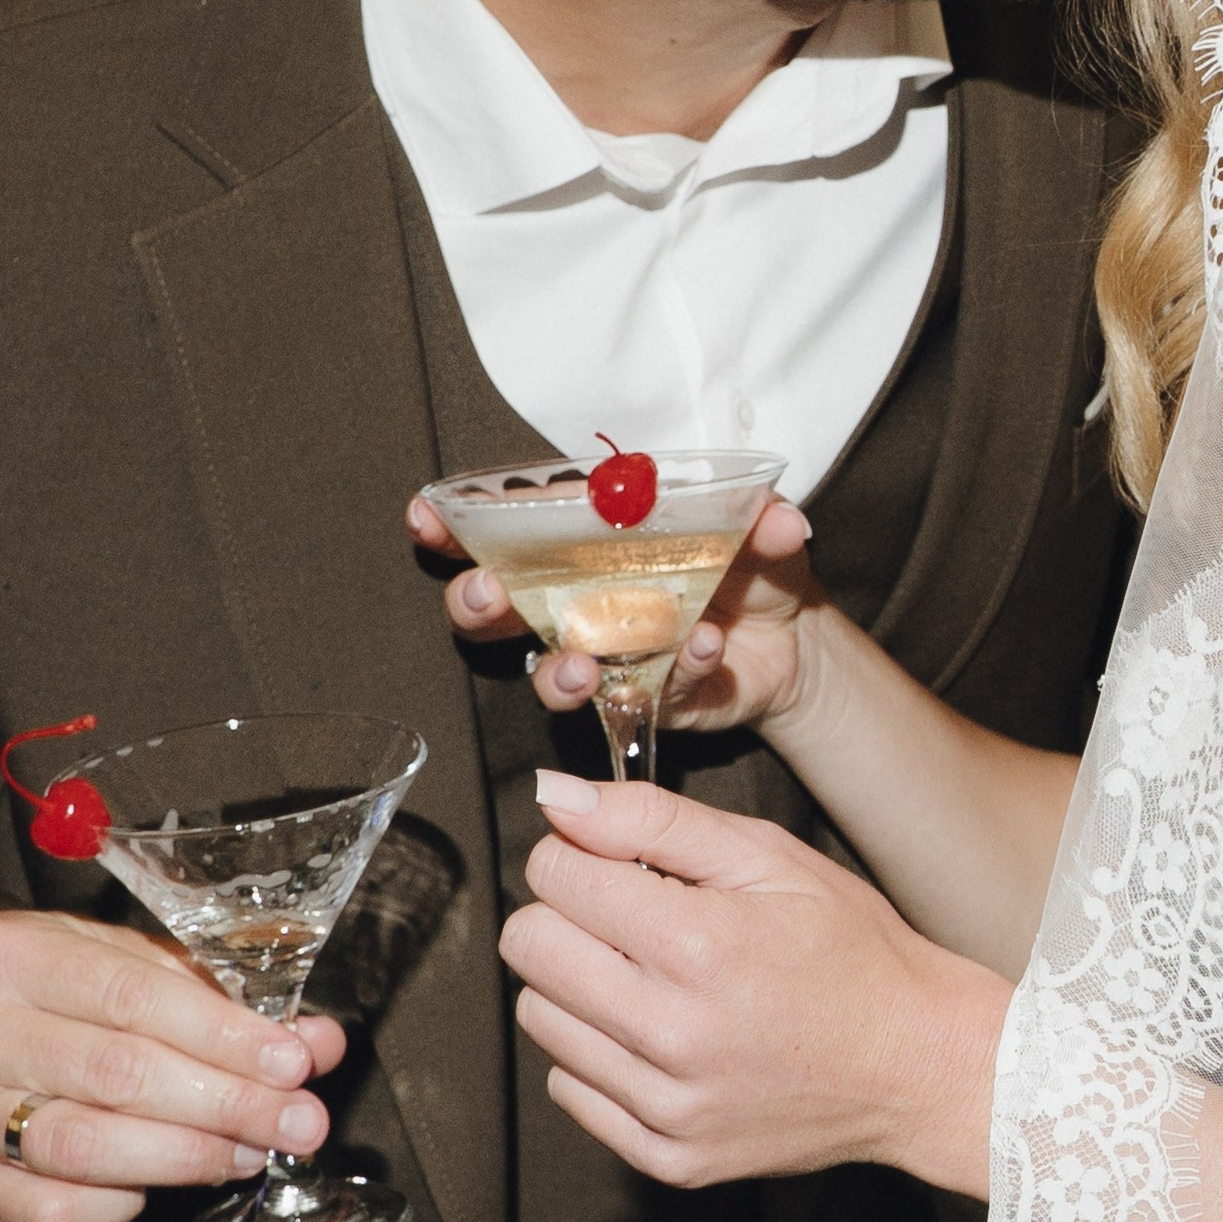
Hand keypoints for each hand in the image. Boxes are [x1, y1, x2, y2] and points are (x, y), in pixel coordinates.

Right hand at [0, 910, 344, 1221]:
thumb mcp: (115, 961)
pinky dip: (115, 1205)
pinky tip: (154, 1185)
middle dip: (225, 1103)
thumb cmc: (42, 989)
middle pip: (115, 1073)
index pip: (130, 996)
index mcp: (21, 957)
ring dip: (184, 1156)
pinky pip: (49, 1210)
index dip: (220, 1034)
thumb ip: (211, 997)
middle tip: (296, 1123)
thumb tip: (313, 1041)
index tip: (291, 1062)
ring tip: (249, 1153)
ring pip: (81, 1145)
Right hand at [408, 491, 819, 728]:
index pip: (501, 531)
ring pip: (547, 674)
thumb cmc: (751, 567)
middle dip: (478, 602)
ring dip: (556, 671)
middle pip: (495, 610)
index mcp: (581, 545)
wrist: (796, 642)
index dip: (454, 526)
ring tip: (584, 665)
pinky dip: (672, 675)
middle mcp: (575, 603)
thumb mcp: (760, 530)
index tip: (427, 518)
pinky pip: (637, 701)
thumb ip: (762, 519)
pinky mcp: (641, 703)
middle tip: (493, 594)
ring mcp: (603, 659)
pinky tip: (702, 651)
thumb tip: (782, 519)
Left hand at [499, 774, 1005, 1194]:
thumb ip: (654, 819)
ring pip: (540, 1020)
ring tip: (651, 981)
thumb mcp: (771, 859)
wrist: (920, 1065)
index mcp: (700, 945)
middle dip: (567, 917)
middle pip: (528, 948)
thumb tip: (555, 797)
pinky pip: (570, 1090)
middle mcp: (676, 1033)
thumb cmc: (854, 953)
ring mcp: (670, 1104)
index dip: (580, 856)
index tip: (620, 867)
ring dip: (579, 988)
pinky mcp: (669, 1156)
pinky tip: (659, 1038)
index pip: (553, 876)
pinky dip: (599, 1057)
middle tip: (631, 921)